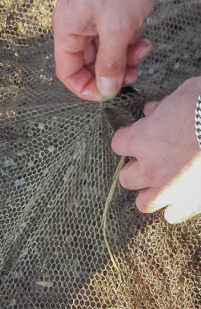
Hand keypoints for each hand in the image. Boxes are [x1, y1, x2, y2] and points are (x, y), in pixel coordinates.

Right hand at [52, 0, 163, 100]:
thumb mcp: (119, 27)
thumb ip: (110, 64)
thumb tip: (105, 91)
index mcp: (67, 28)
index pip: (68, 72)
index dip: (86, 87)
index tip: (108, 93)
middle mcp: (74, 22)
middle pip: (88, 63)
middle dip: (112, 71)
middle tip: (133, 72)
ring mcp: (90, 14)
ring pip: (103, 50)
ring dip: (124, 57)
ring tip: (142, 49)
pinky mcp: (106, 7)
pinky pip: (112, 34)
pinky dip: (127, 41)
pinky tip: (142, 36)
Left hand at [111, 77, 200, 222]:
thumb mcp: (184, 93)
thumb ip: (163, 107)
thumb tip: (153, 111)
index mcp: (143, 139)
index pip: (119, 144)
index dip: (130, 138)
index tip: (141, 134)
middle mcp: (150, 169)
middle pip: (126, 178)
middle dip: (137, 169)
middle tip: (153, 160)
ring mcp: (169, 190)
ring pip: (144, 203)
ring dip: (150, 193)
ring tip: (165, 182)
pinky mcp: (190, 202)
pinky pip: (172, 215)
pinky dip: (175, 208)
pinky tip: (184, 197)